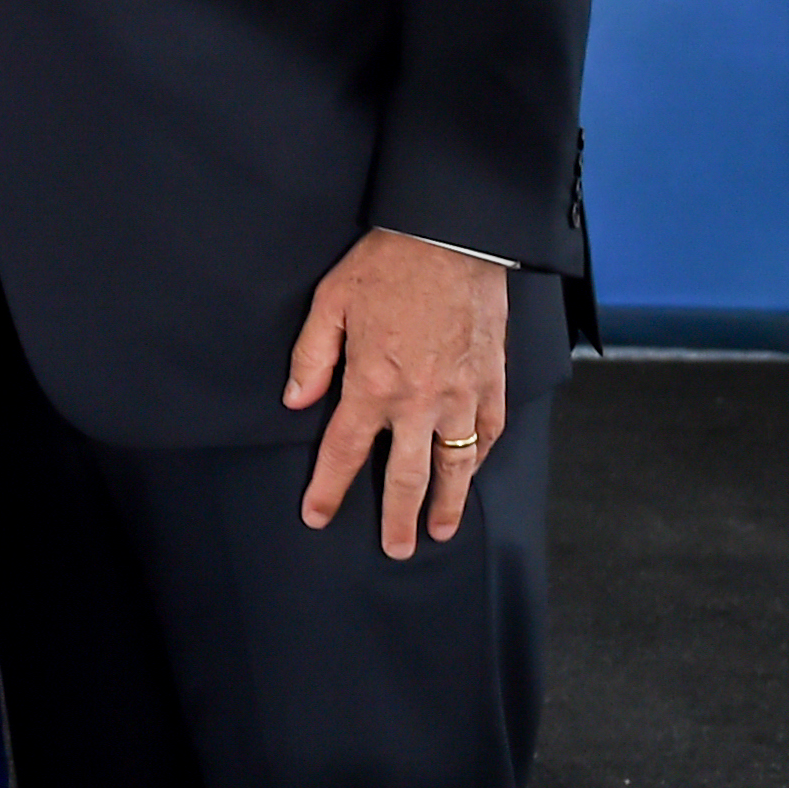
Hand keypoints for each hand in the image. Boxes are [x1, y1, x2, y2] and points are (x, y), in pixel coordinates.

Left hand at [288, 228, 510, 557]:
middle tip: (395, 549)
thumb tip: (295, 401)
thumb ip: (311, 357)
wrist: (453, 238)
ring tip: (439, 531)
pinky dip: (480, 458)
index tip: (318, 515)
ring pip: (455, 464)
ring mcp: (462, 394)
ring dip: (447, 502)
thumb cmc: (387, 266)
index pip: (345, 451)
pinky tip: (472, 473)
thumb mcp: (330, 303)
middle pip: (406, 475)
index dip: (330, 489)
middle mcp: (419, 400)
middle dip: (398, 517)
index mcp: (372, 383)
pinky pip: (488, 432)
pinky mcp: (493, 381)